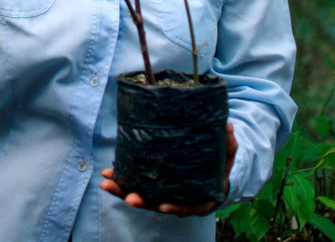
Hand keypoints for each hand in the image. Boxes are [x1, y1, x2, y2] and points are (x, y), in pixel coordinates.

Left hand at [100, 123, 237, 216]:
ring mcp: (162, 194)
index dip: (174, 208)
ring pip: (141, 196)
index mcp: (197, 198)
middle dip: (140, 201)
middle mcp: (177, 199)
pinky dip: (121, 181)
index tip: (163, 206)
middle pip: (156, 205)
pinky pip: (135, 185)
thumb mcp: (226, 156)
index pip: (185, 207)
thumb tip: (228, 127)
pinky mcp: (151, 185)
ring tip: (106, 182)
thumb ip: (228, 144)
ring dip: (122, 191)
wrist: (210, 171)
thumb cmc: (218, 165)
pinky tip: (108, 173)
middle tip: (128, 197)